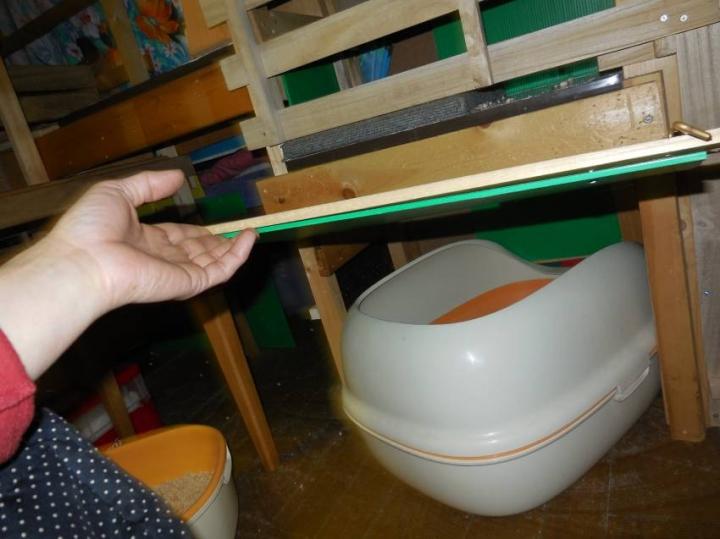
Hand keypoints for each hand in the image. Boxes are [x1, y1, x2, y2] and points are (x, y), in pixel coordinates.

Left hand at [51, 170, 255, 308]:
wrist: (82, 260)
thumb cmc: (90, 228)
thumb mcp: (118, 192)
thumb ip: (150, 185)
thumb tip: (178, 176)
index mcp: (144, 240)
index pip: (178, 237)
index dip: (196, 231)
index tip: (212, 224)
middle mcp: (162, 258)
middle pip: (197, 251)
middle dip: (217, 242)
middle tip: (236, 230)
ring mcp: (175, 272)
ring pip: (212, 263)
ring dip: (232, 249)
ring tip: (249, 233)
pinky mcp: (186, 283)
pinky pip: (219, 272)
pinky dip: (237, 257)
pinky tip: (247, 238)